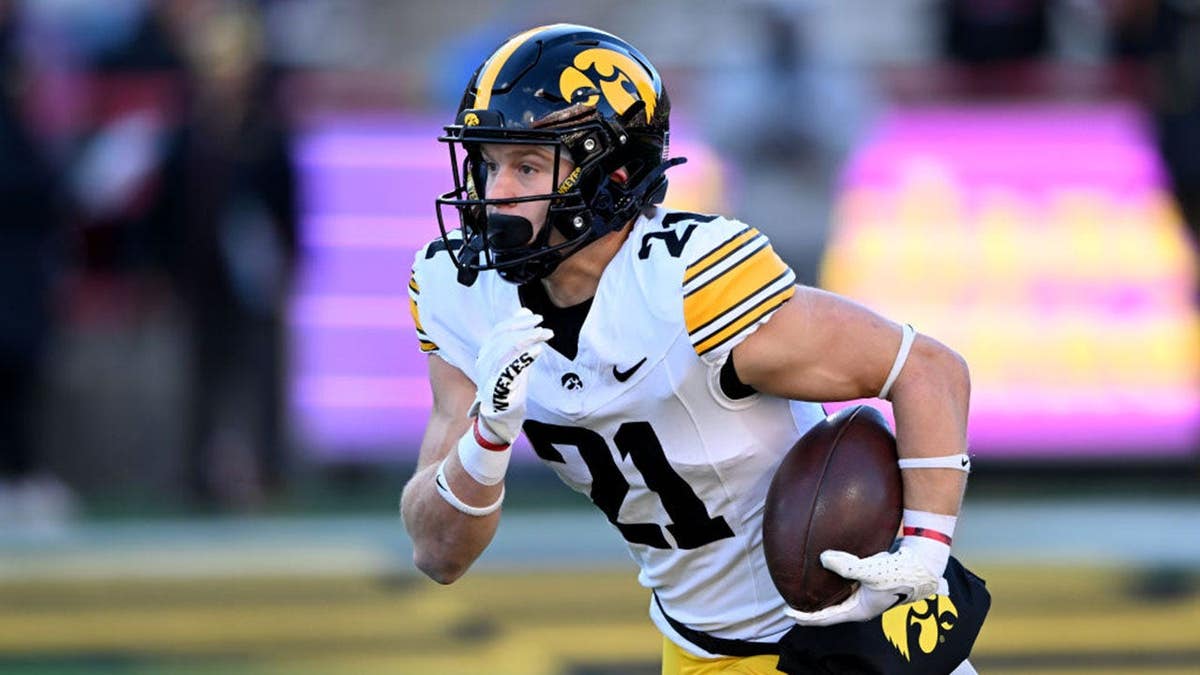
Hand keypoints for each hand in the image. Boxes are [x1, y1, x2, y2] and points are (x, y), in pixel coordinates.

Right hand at [469, 307, 552, 443]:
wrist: (500, 420)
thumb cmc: (508, 389)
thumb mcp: (514, 360)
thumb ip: (518, 339)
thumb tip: (525, 312)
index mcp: (486, 354)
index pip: (499, 330)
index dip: (517, 321)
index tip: (536, 317)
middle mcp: (484, 362)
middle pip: (502, 337)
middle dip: (524, 328)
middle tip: (543, 327)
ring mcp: (488, 375)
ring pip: (505, 349)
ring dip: (527, 339)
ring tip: (544, 335)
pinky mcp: (496, 389)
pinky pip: (510, 369)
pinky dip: (524, 357)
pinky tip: (538, 350)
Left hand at [784, 547, 940, 625]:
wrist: (922, 564)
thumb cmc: (899, 573)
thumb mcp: (871, 571)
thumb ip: (847, 566)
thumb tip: (823, 558)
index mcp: (859, 610)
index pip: (826, 618)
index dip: (805, 617)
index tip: (787, 612)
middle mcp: (860, 605)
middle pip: (829, 611)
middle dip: (810, 608)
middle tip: (791, 602)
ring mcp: (864, 595)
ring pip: (837, 597)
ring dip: (821, 595)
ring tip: (804, 588)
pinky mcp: (868, 582)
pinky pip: (845, 583)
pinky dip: (833, 579)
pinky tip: (824, 568)